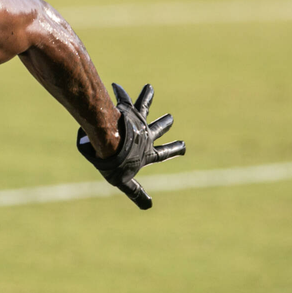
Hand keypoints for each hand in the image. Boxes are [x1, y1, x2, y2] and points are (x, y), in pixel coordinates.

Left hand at [77, 83, 185, 209]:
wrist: (109, 142)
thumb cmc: (115, 163)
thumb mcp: (124, 182)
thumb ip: (135, 193)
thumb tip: (149, 206)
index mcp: (146, 152)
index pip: (163, 153)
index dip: (173, 150)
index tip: (183, 146)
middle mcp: (144, 135)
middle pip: (157, 129)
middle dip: (164, 124)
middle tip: (170, 118)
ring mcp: (135, 122)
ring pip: (143, 108)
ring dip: (147, 98)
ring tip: (149, 87)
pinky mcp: (125, 112)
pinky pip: (124, 100)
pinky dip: (120, 93)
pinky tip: (115, 86)